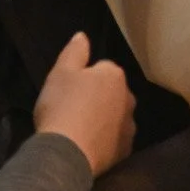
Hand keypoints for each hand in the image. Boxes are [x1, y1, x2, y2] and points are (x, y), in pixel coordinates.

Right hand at [34, 31, 134, 176]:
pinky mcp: (125, 150)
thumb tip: (83, 36)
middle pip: (112, 93)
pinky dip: (105, 141)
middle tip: (73, 110)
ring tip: (80, 131)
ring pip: (116, 116)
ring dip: (103, 120)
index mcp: (114, 75)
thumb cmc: (62, 107)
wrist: (66, 154)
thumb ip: (74, 51)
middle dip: (98, 98)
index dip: (83, 79)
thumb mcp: (60, 72)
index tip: (69, 92)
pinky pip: (115, 140)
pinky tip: (88, 146)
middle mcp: (128, 97)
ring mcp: (129, 125)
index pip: (101, 69)